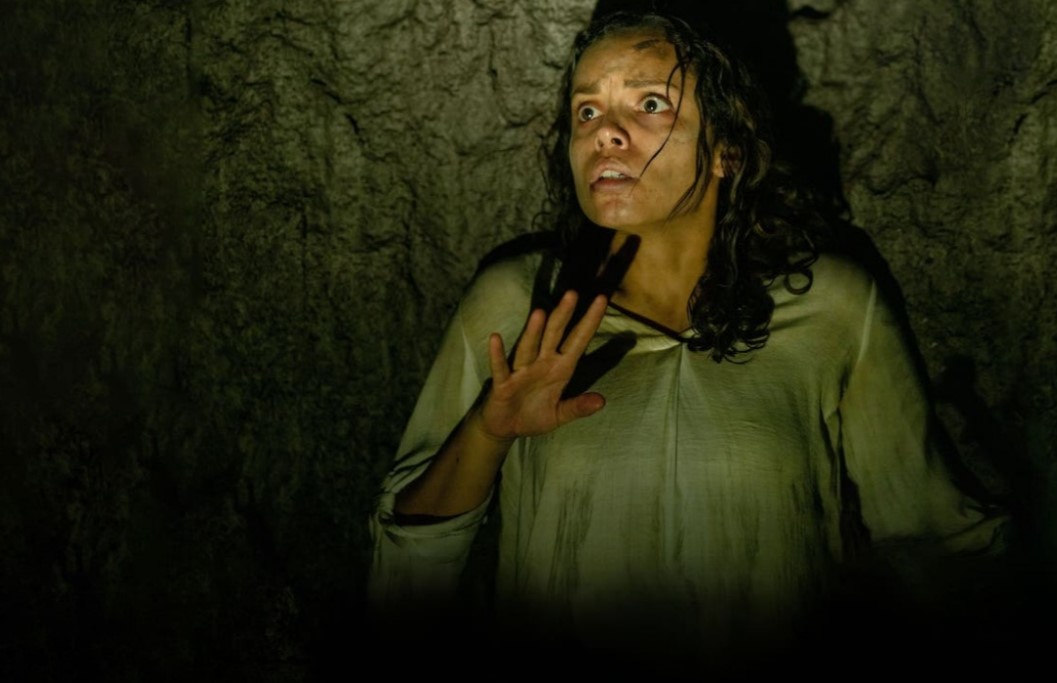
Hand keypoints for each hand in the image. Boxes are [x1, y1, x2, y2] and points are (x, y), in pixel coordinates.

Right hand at [479, 290, 607, 440]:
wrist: (506, 429)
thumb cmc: (533, 416)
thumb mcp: (559, 415)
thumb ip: (578, 407)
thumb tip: (602, 401)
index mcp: (560, 369)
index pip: (578, 341)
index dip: (589, 321)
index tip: (602, 299)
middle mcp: (541, 364)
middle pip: (554, 335)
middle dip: (563, 316)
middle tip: (573, 294)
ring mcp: (521, 372)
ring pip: (528, 347)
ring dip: (533, 332)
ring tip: (539, 313)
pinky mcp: (503, 384)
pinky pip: (500, 368)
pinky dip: (497, 354)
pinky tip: (495, 338)